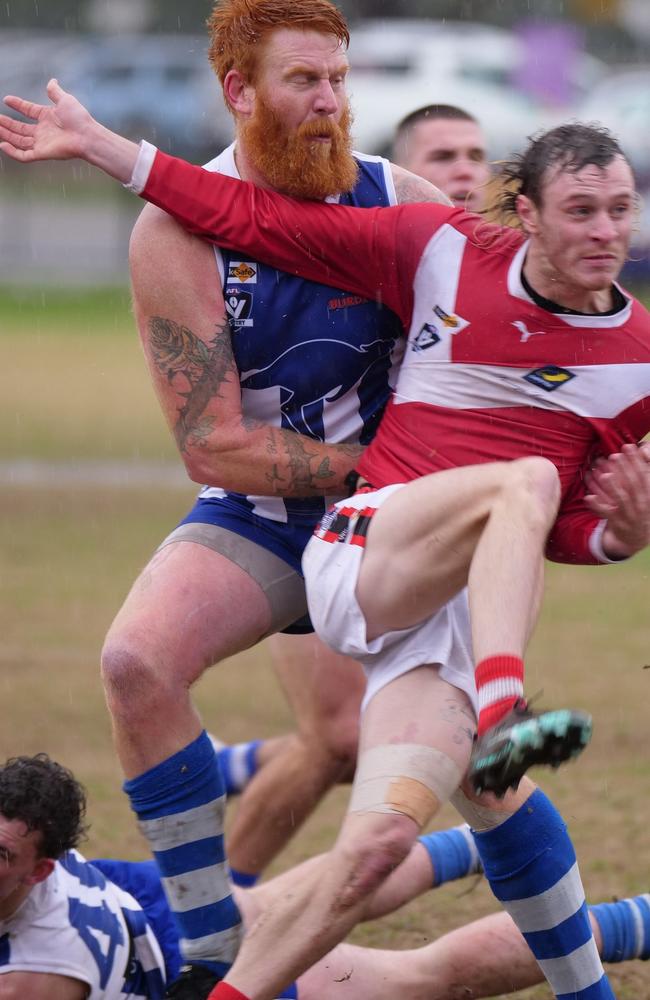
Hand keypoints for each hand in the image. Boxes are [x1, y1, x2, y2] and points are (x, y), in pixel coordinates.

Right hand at [0, 78, 94, 162]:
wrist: (87, 136)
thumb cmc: (79, 118)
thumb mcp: (65, 99)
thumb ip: (55, 91)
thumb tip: (52, 80)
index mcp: (47, 117)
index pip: (28, 110)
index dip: (17, 105)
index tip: (6, 99)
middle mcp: (43, 131)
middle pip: (20, 128)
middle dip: (7, 123)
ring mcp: (42, 143)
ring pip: (19, 141)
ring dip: (6, 135)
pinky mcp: (42, 153)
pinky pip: (24, 155)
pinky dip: (13, 152)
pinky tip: (2, 145)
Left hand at [585, 442, 649, 557]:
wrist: (638, 537)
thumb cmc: (641, 508)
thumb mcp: (646, 492)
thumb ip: (645, 472)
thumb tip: (643, 449)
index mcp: (649, 494)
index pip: (645, 474)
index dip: (637, 460)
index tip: (628, 447)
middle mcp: (642, 504)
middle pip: (634, 484)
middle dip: (625, 469)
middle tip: (615, 455)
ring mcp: (630, 515)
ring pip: (621, 499)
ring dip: (613, 487)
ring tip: (604, 475)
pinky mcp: (618, 523)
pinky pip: (607, 513)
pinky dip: (598, 506)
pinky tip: (589, 497)